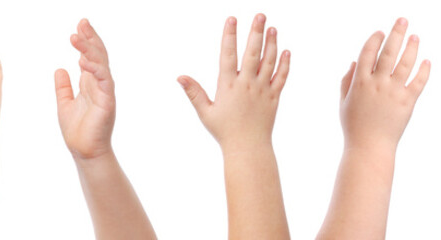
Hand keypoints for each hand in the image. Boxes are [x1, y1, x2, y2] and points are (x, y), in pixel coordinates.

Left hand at [54, 19, 114, 160]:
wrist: (84, 151)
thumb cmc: (77, 130)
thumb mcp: (64, 103)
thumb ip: (63, 86)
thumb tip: (59, 69)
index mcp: (90, 83)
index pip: (90, 57)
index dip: (85, 42)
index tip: (77, 28)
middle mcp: (100, 84)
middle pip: (98, 55)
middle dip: (90, 38)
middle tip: (81, 23)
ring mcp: (105, 91)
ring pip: (101, 64)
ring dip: (90, 49)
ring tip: (77, 36)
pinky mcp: (107, 101)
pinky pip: (103, 80)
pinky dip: (94, 68)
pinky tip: (83, 59)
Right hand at [178, 14, 289, 145]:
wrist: (248, 147)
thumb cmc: (224, 131)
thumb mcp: (205, 112)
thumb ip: (194, 92)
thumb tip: (180, 77)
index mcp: (228, 86)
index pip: (228, 55)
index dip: (230, 36)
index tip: (232, 20)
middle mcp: (247, 84)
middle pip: (253, 53)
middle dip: (256, 32)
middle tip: (260, 15)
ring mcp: (263, 90)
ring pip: (269, 62)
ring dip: (272, 43)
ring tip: (272, 28)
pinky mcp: (274, 97)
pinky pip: (281, 77)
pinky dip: (284, 64)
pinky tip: (286, 51)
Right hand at [341, 18, 429, 149]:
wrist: (369, 146)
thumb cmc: (354, 125)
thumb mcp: (344, 102)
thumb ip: (347, 81)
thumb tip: (354, 63)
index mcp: (359, 82)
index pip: (367, 53)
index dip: (374, 40)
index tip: (380, 32)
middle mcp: (377, 83)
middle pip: (388, 52)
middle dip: (396, 33)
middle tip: (402, 20)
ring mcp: (394, 91)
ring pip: (405, 63)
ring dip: (412, 47)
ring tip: (415, 36)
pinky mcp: (408, 101)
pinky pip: (419, 82)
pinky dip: (424, 70)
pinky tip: (427, 61)